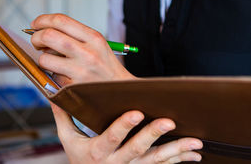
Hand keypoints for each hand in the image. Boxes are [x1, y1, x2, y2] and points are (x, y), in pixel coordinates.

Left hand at [31, 14, 133, 83]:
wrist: (123, 92)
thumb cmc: (107, 67)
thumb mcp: (98, 45)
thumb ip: (75, 35)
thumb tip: (44, 29)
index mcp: (94, 38)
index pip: (61, 20)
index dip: (43, 20)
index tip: (35, 24)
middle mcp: (87, 53)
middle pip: (48, 36)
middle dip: (36, 37)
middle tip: (36, 42)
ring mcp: (80, 71)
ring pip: (45, 58)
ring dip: (42, 59)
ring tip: (49, 60)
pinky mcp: (74, 88)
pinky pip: (52, 77)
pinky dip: (52, 75)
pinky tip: (61, 75)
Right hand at [51, 104, 202, 163]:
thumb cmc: (80, 160)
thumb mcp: (68, 141)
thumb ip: (64, 117)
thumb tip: (56, 93)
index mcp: (97, 152)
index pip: (111, 137)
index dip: (123, 126)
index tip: (135, 112)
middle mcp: (116, 162)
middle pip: (137, 148)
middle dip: (153, 134)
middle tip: (169, 121)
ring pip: (156, 160)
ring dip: (176, 150)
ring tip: (195, 142)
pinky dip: (179, 159)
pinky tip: (194, 154)